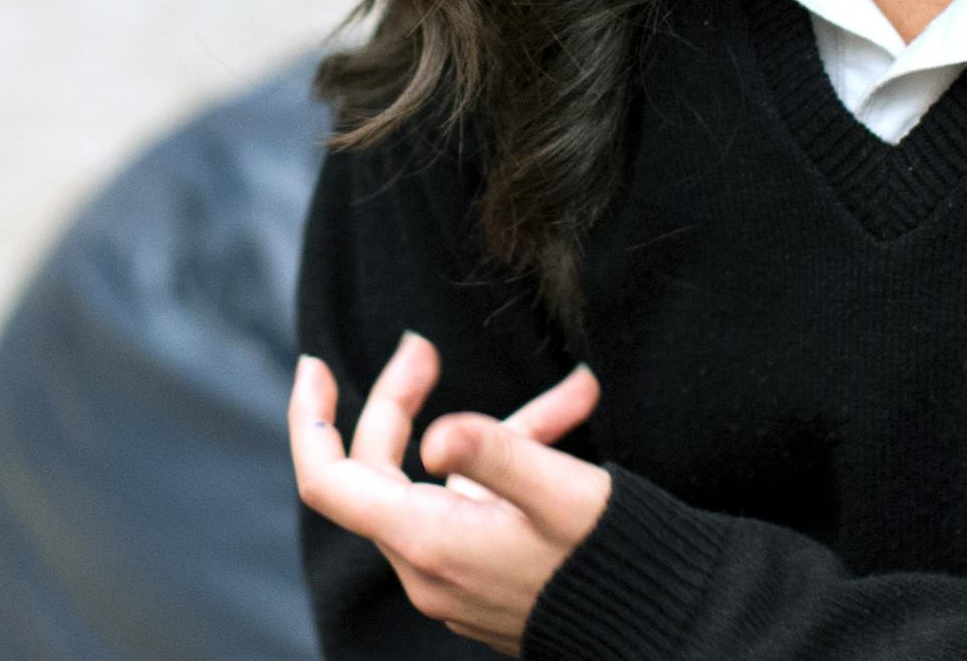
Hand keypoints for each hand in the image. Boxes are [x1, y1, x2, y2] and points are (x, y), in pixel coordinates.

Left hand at [290, 332, 610, 651]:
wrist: (655, 621)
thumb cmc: (605, 556)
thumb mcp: (558, 492)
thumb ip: (495, 453)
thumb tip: (435, 432)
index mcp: (429, 541)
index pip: (329, 481)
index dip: (311, 419)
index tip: (316, 364)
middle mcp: (427, 565)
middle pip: (378, 470)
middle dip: (400, 400)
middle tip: (425, 346)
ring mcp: (453, 574)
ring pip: (442, 481)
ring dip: (493, 429)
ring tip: (574, 393)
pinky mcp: (483, 574)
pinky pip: (476, 503)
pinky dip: (513, 458)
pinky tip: (575, 417)